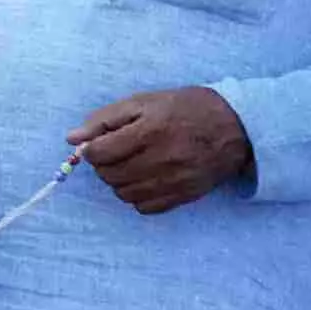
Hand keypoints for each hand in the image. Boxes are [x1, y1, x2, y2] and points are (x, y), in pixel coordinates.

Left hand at [71, 85, 251, 212]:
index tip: (99, 145)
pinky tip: (145, 179)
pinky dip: (137, 195)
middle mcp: (163, 159)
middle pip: (110, 175)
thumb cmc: (186, 108)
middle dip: (104, 165)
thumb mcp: (144, 102)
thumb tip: (73, 138)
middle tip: (115, 153)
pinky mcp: (184, 196)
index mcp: (150, 130)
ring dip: (119, 181)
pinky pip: (144, 207)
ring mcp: (175, 181)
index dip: (92, 150)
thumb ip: (106, 119)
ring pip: (124, 194)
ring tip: (131, 164)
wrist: (237, 127)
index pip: (100, 153)